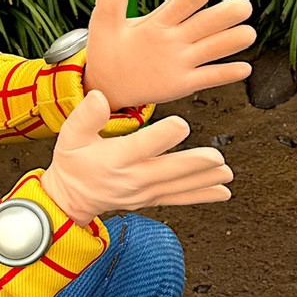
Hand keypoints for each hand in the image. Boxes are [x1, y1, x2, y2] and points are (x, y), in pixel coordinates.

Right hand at [42, 91, 231, 223]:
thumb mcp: (69, 135)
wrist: (69, 198)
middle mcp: (132, 178)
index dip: (162, 136)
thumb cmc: (73, 162)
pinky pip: (178, 199)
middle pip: (167, 170)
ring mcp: (143, 192)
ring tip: (226, 174)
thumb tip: (99, 97)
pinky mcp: (150, 200)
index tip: (181, 125)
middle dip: (193, 164)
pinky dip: (201, 196)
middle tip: (216, 158)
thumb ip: (85, 116)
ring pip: (178, 187)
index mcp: (115, 158)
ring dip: (204, 181)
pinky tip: (222, 193)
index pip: (142, 146)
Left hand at [82, 0, 254, 107]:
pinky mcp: (184, 82)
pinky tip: (245, 68)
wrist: (108, 82)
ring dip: (230, 42)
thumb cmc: (107, 50)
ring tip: (249, 34)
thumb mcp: (104, 24)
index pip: (180, 4)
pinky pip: (208, 77)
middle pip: (204, 24)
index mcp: (159, 21)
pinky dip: (226, 74)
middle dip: (223, 15)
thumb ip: (110, 1)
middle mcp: (177, 37)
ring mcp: (183, 60)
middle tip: (243, 5)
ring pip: (211, 49)